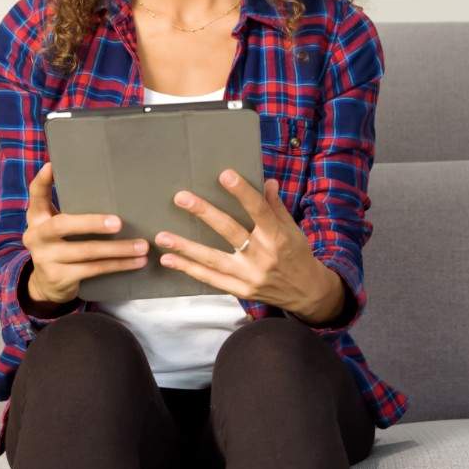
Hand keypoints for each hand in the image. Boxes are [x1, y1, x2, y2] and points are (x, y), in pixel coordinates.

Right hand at [22, 160, 148, 305]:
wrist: (46, 285)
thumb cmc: (61, 245)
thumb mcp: (58, 227)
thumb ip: (71, 210)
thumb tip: (111, 187)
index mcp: (37, 218)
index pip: (36, 195)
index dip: (42, 181)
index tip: (52, 166)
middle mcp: (36, 236)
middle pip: (62, 225)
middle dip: (91, 223)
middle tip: (118, 223)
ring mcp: (45, 258)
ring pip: (86, 251)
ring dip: (118, 249)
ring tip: (141, 246)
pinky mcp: (59, 277)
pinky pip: (94, 269)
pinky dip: (118, 265)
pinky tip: (136, 262)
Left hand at [156, 170, 338, 318]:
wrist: (307, 293)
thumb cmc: (298, 255)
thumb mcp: (292, 229)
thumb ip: (276, 207)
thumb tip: (267, 182)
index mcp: (277, 237)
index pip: (259, 210)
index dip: (242, 192)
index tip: (225, 175)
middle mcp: (263, 256)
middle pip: (230, 231)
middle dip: (204, 213)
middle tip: (181, 197)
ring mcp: (249, 276)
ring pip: (213, 259)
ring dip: (185, 247)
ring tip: (162, 237)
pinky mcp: (240, 290)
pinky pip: (210, 279)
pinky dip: (189, 269)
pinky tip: (169, 260)